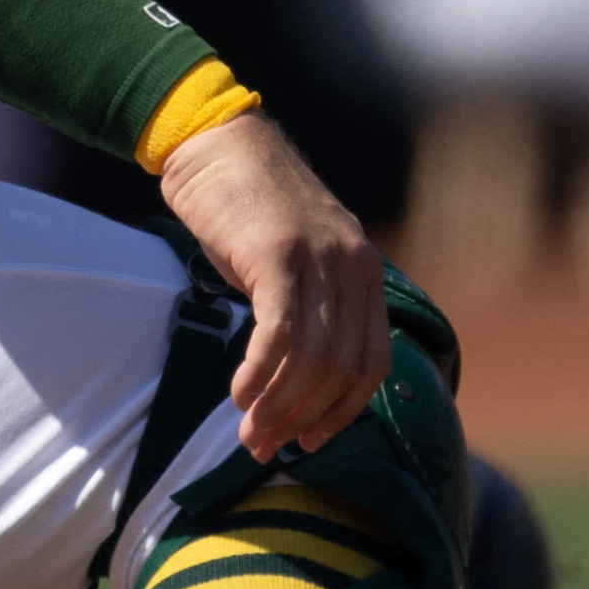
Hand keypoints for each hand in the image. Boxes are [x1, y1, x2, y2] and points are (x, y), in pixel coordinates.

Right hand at [158, 111, 386, 459]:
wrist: (217, 141)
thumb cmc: (247, 205)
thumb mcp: (295, 258)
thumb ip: (307, 306)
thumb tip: (294, 376)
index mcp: (365, 272)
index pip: (372, 363)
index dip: (343, 411)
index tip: (310, 440)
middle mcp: (353, 267)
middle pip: (342, 367)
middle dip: (305, 417)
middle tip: (265, 446)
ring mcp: (319, 259)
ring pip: (312, 357)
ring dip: (279, 405)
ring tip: (248, 432)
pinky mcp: (278, 253)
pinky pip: (279, 332)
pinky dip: (261, 372)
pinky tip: (239, 392)